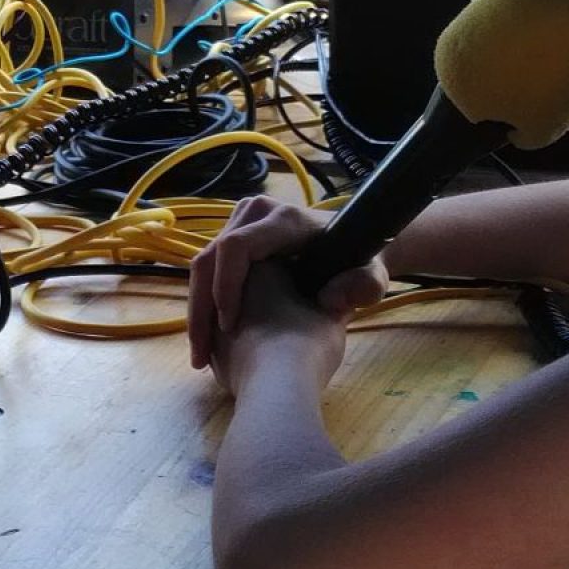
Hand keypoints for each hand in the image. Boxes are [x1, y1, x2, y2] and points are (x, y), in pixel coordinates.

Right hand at [189, 197, 387, 388]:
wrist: (352, 242)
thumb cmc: (359, 261)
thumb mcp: (371, 278)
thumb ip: (363, 288)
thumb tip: (330, 300)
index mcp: (284, 220)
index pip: (236, 247)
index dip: (226, 287)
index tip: (229, 328)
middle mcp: (256, 213)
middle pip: (210, 258)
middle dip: (201, 308)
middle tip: (201, 355)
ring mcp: (241, 221)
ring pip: (202, 265)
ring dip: (197, 311)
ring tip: (200, 355)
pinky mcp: (234, 234)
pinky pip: (209, 270)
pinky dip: (204, 306)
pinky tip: (208, 340)